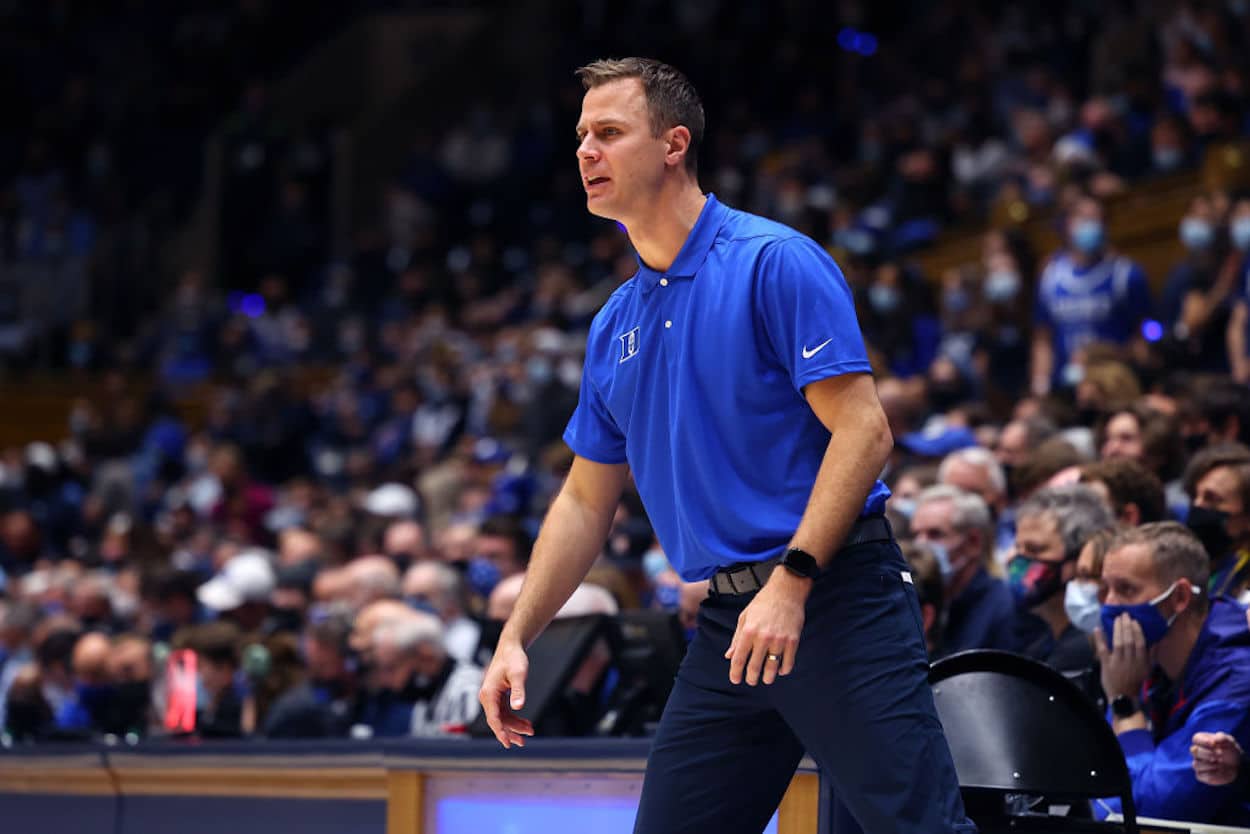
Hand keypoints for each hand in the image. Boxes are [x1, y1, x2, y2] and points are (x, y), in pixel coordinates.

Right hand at [477, 639, 534, 747]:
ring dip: (514, 726)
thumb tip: (518, 707)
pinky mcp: (498, 695)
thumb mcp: (519, 674)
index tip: (508, 743)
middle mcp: (487, 696)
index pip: (494, 719)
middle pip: (498, 721)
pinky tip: (525, 723)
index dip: (501, 733)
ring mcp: (492, 697)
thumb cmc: (513, 658)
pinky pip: (504, 712)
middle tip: (523, 742)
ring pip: (502, 718)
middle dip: (510, 732)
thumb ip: (518, 690)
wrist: (511, 647)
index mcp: (489, 693)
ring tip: (529, 731)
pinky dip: (514, 718)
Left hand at [725, 571, 807, 685]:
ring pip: (772, 667)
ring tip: (766, 679)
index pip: (739, 658)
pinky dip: (784, 669)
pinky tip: (781, 671)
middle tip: (751, 681)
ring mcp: (779, 640)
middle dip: (751, 678)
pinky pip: (788, 661)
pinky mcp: (793, 640)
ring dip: (768, 677)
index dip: (735, 672)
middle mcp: (763, 637)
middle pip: (755, 666)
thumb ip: (737, 638)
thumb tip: (729, 656)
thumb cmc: (763, 602)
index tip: (735, 680)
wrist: (786, 591)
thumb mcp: (745, 617)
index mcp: (748, 631)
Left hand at [1095, 613, 1150, 700]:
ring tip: (1116, 619)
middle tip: (1124, 614)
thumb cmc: (1136, 681)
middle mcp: (1130, 660)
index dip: (1137, 631)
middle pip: (1129, 640)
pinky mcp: (1106, 664)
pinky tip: (1097, 628)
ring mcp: (1117, 662)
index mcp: (1141, 661)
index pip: (1140, 643)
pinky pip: (1103, 649)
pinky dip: (1100, 639)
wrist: (1123, 696)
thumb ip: (1152, 655)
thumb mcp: (1148, 669)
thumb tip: (1156, 640)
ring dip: (1117, 630)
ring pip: (1118, 643)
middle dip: (1127, 626)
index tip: (1134, 621)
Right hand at [1192, 732, 1242, 785]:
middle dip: (1208, 753)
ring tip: (1220, 764)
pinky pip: (1200, 775)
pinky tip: (1219, 772)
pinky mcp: (1201, 775)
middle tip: (1220, 755)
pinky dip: (1211, 774)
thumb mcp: (1230, 742)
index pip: (1196, 738)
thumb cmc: (1231, 751)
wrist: (1238, 767)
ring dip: (1210, 765)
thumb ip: (1222, 738)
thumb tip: (1214, 740)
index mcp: (1202, 741)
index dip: (1204, 741)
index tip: (1214, 744)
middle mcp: (1198, 752)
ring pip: (1196, 764)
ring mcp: (1198, 763)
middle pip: (1194, 751)